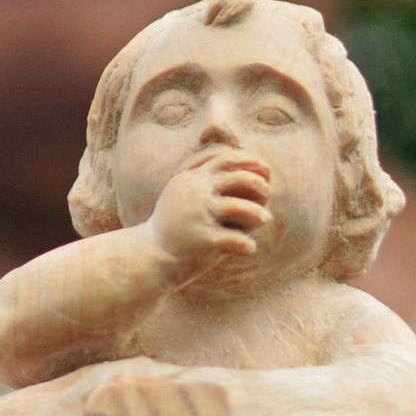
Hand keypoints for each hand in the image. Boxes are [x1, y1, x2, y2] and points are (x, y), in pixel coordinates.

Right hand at [149, 152, 271, 278]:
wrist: (148, 256)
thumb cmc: (171, 227)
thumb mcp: (181, 195)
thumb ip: (203, 182)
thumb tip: (233, 172)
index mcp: (190, 179)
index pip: (225, 158)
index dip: (249, 161)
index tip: (264, 170)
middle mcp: (195, 192)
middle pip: (238, 177)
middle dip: (259, 184)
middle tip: (267, 193)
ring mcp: (199, 215)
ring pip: (241, 208)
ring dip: (259, 214)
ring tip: (265, 219)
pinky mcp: (203, 240)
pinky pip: (236, 240)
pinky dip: (247, 245)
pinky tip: (249, 248)